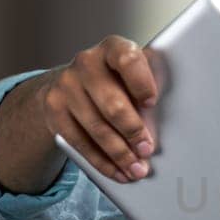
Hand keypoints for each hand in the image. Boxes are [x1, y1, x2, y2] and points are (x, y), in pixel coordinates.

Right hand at [39, 35, 161, 182]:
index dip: (141, 83)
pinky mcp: (54, 110)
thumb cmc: (113, 81)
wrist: (69, 85)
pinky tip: (117, 171)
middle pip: (112, 103)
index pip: (128, 60)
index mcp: (112, 48)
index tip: (152, 104)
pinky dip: (102, 162)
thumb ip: (144, 90)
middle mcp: (87, 63)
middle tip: (147, 150)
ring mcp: (66, 86)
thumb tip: (165, 126)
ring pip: (97, 128)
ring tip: (137, 169)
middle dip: (133, 132)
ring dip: (120, 154)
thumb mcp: (129, 76)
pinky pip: (80, 143)